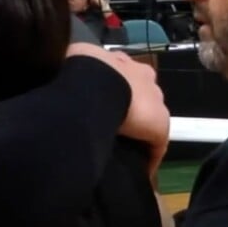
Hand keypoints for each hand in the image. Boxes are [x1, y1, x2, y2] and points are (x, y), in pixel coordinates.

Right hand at [65, 43, 169, 176]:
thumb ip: (77, 64)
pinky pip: (154, 145)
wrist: (96, 82)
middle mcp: (144, 78)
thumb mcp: (74, 57)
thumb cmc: (83, 68)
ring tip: (119, 147)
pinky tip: (134, 169)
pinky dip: (145, 157)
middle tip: (109, 126)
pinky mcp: (159, 126)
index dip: (113, 89)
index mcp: (124, 62)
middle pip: (140, 97)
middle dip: (127, 109)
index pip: (124, 76)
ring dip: (136, 132)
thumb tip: (68, 72)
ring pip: (148, 120)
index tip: (100, 103)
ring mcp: (155, 102)